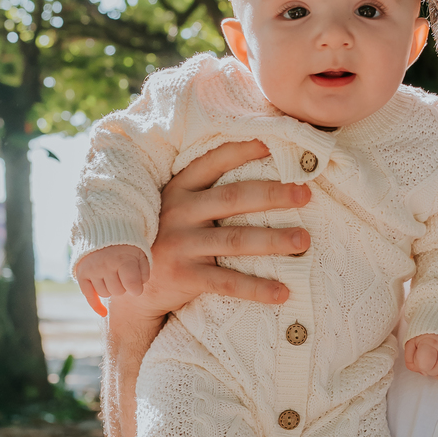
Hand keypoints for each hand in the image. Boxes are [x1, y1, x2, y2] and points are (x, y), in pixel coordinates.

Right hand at [76, 245, 148, 314]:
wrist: (105, 232)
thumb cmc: (128, 248)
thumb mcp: (141, 255)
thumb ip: (144, 273)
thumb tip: (136, 291)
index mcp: (123, 259)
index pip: (132, 286)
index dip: (136, 289)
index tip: (136, 287)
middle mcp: (105, 265)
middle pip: (118, 292)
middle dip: (123, 287)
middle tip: (123, 275)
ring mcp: (92, 269)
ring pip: (105, 294)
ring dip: (111, 288)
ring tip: (113, 276)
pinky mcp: (82, 273)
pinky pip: (88, 296)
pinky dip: (96, 305)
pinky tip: (104, 312)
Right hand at [102, 141, 313, 322]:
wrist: (132, 286)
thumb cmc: (170, 238)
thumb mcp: (178, 208)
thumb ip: (208, 193)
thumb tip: (263, 174)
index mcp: (179, 189)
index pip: (214, 161)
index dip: (244, 150)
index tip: (276, 144)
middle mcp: (179, 212)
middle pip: (233, 198)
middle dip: (272, 195)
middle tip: (305, 194)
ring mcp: (180, 244)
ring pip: (235, 240)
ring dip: (273, 240)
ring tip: (303, 241)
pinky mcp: (184, 276)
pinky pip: (228, 282)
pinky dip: (257, 288)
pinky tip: (283, 292)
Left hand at [403, 333, 437, 382]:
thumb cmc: (427, 332)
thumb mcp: (412, 341)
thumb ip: (410, 359)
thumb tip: (422, 372)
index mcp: (431, 343)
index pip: (424, 365)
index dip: (419, 365)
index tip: (421, 358)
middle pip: (434, 372)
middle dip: (429, 368)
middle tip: (430, 358)